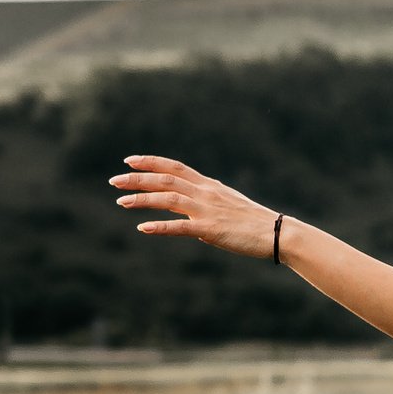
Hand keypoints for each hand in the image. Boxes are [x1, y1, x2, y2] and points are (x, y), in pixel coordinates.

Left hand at [108, 156, 276, 257]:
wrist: (278, 233)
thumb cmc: (255, 222)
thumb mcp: (229, 205)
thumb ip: (208, 203)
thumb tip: (191, 212)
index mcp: (209, 185)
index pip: (174, 167)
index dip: (150, 162)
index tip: (129, 160)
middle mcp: (205, 193)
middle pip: (165, 179)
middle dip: (137, 179)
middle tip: (114, 181)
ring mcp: (207, 210)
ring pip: (168, 198)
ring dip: (142, 199)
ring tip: (121, 201)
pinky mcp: (211, 229)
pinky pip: (180, 226)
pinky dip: (160, 226)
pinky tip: (143, 228)